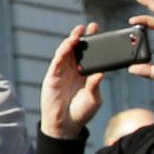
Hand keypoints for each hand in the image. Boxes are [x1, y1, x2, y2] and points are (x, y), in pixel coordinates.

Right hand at [39, 23, 104, 138]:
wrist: (65, 126)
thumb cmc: (81, 112)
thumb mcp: (94, 99)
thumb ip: (96, 86)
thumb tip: (101, 73)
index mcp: (86, 72)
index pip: (90, 53)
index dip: (94, 41)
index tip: (99, 30)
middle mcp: (74, 69)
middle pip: (78, 48)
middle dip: (83, 36)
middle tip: (90, 26)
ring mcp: (63, 71)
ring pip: (66, 51)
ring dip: (72, 40)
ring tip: (79, 33)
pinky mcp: (52, 76)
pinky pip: (57, 61)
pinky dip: (62, 51)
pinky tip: (68, 45)